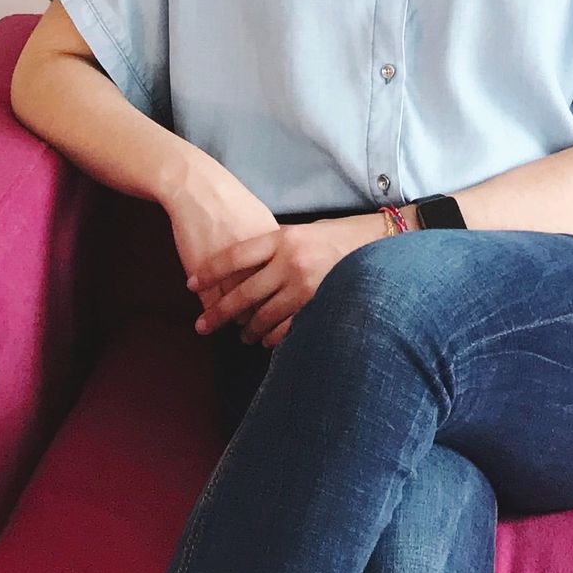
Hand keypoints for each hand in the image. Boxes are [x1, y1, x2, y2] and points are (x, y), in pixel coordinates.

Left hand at [185, 213, 379, 347]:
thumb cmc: (339, 235)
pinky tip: (266, 341)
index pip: (235, 256)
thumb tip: (245, 265)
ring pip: (262, 316)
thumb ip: (276, 246)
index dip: (210, 271)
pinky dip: (272, 338)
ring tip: (240, 335)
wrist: (381, 244)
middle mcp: (290, 262)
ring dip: (247, 330)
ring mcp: (305, 287)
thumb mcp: (303, 231)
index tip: (191, 284)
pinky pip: (286, 330)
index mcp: (283, 238)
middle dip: (218, 312)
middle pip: (242, 293)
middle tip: (202, 325)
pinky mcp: (318, 306)